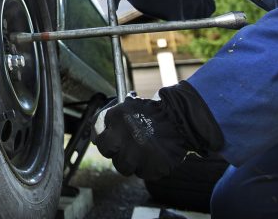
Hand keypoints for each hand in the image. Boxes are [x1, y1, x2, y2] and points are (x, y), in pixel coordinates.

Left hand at [92, 82, 223, 179]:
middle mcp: (121, 138)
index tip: (107, 138)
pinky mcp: (150, 169)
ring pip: (122, 166)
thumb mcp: (129, 106)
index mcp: (115, 118)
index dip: (101, 137)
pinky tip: (154, 155)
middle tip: (124, 146)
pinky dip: (148, 166)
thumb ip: (111, 118)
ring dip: (131, 160)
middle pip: (106, 151)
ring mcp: (135, 156)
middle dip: (113, 150)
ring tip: (143, 150)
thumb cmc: (155, 112)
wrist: (182, 118)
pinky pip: (142, 172)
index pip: (97, 133)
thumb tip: (95, 134)